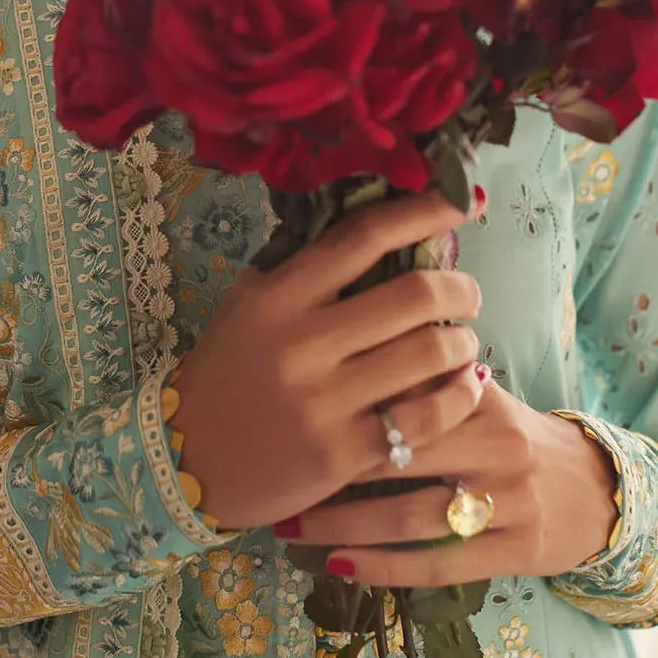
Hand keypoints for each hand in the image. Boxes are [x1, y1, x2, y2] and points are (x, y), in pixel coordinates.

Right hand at [171, 189, 486, 529]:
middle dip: (461, 289)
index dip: (424, 211)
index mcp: (280, 294)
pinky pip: (425, 418)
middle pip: (414, 294)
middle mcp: (302, 341)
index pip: (364, 235)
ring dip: (463, 343)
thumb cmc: (230, 370)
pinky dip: (459, 397)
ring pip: (429, 353)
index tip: (466, 198)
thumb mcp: (252, 304)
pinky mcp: (343, 453)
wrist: (188, 459)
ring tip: (463, 343)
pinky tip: (464, 387)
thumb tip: (379, 221)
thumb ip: (306, 267)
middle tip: (470, 295)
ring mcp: (323, 400)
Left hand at [276, 379, 621, 584]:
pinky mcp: (513, 551)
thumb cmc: (513, 436)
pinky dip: (383, 567)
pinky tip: (338, 566)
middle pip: (401, 449)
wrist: (597, 493)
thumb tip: (346, 332)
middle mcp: (497, 444)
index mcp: (482, 395)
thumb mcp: (480, 395)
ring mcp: (508, 500)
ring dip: (344, 523)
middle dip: (329, 462)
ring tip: (290, 525)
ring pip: (412, 514)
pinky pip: (436, 562)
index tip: (284, 402)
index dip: (343, 397)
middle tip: (271, 468)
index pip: (406, 388)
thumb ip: (424, 373)